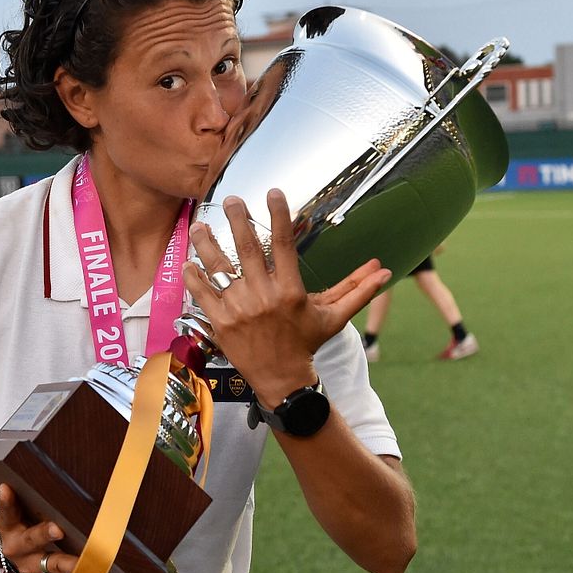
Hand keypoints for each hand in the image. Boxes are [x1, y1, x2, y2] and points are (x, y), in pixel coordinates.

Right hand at [0, 483, 77, 572]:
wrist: (4, 549)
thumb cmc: (14, 523)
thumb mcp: (13, 508)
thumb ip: (17, 496)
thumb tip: (26, 475)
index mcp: (8, 526)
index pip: (6, 511)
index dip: (7, 501)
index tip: (7, 489)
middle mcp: (17, 548)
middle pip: (32, 540)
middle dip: (46, 535)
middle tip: (57, 529)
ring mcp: (31, 566)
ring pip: (53, 566)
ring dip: (76, 566)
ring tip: (96, 564)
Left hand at [184, 189, 390, 402]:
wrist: (282, 379)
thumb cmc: (307, 343)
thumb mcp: (334, 317)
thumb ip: (358, 291)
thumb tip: (385, 271)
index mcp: (290, 291)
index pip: (283, 245)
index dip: (278, 216)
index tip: (273, 193)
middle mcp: (263, 297)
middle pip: (247, 249)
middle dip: (238, 220)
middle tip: (232, 199)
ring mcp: (239, 310)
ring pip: (219, 268)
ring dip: (207, 243)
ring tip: (199, 223)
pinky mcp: (220, 323)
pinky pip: (203, 295)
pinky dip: (193, 277)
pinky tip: (187, 261)